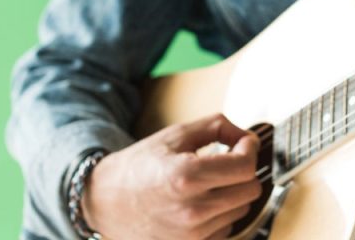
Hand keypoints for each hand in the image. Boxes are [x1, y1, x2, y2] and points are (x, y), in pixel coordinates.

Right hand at [83, 114, 260, 239]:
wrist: (104, 201)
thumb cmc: (138, 166)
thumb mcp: (175, 134)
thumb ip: (217, 126)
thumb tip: (248, 137)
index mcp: (186, 176)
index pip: (245, 166)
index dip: (250, 150)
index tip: (244, 144)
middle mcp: (191, 210)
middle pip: (250, 190)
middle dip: (243, 171)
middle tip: (228, 160)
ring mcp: (192, 234)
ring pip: (242, 209)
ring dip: (233, 193)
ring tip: (210, 182)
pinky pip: (227, 228)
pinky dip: (222, 214)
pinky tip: (203, 202)